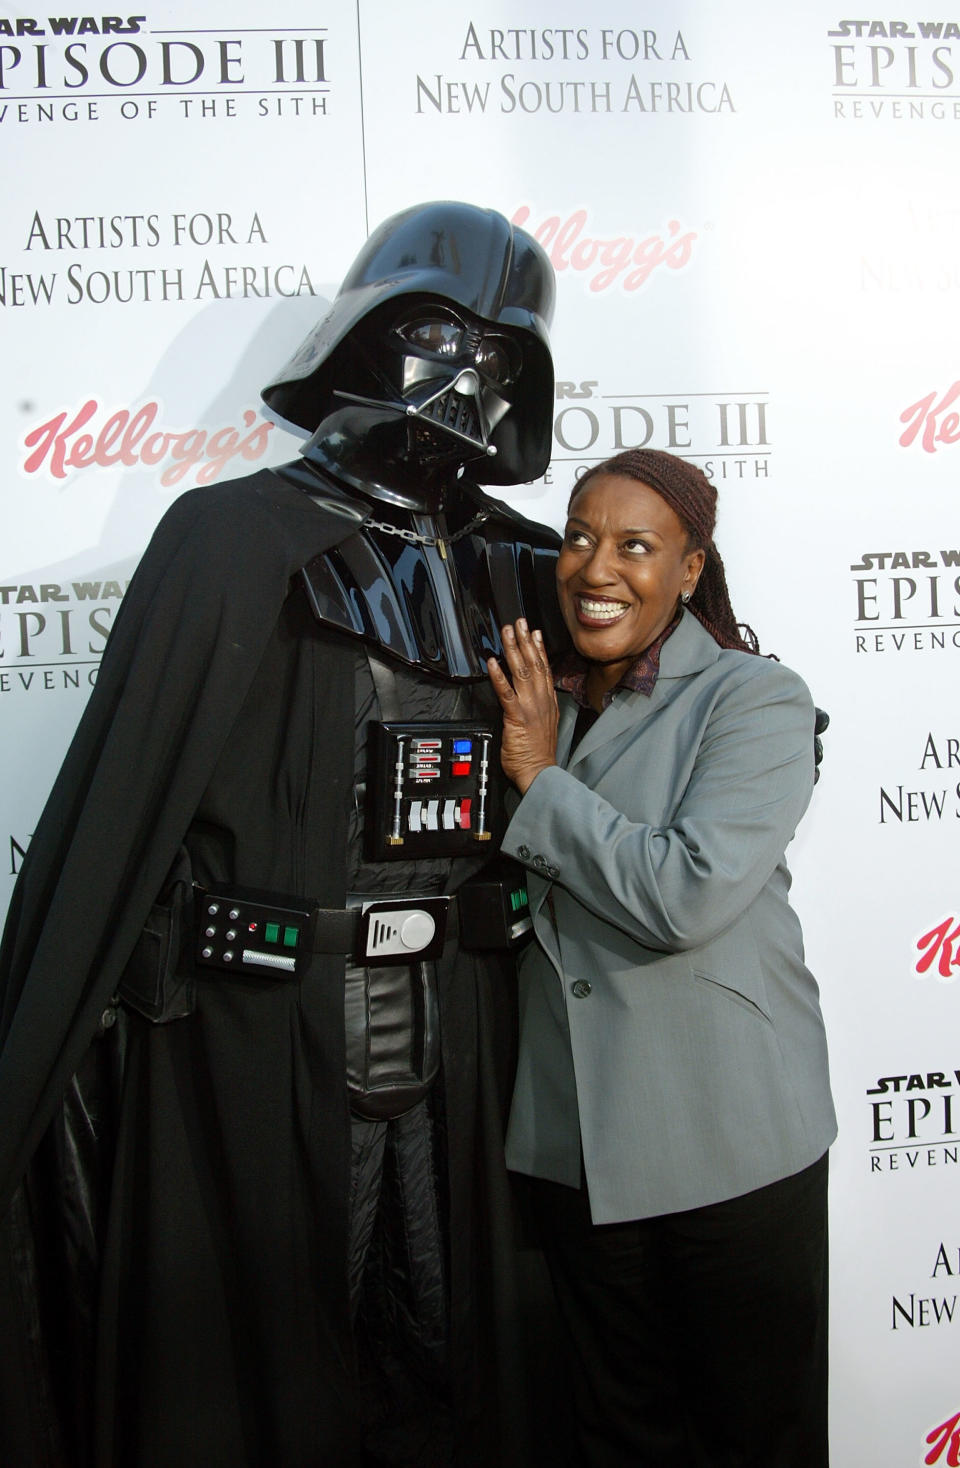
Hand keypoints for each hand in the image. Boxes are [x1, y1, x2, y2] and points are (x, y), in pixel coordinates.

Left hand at [486, 619, 558, 794]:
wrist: (540, 772)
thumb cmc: (539, 754)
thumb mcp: (545, 725)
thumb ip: (539, 708)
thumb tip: (533, 695)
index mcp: (548, 702)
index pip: (545, 669)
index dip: (539, 649)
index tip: (535, 633)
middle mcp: (541, 700)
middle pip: (534, 664)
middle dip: (525, 641)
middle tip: (519, 623)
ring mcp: (530, 707)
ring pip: (522, 672)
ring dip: (513, 650)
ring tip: (507, 633)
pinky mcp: (517, 716)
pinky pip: (506, 692)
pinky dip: (499, 676)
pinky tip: (492, 663)